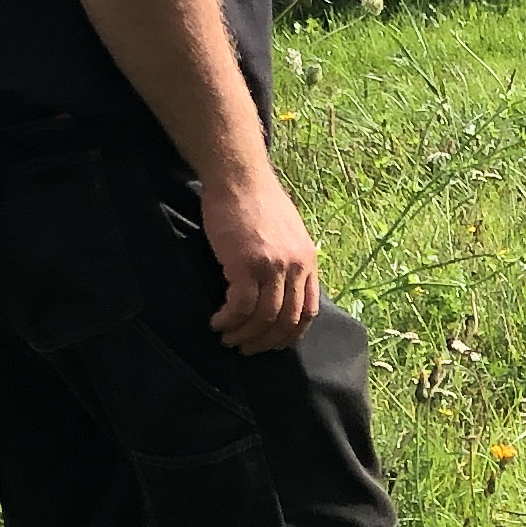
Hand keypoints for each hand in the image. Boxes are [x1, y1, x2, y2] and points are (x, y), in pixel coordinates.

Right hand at [205, 171, 320, 352]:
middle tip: (247, 349)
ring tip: (228, 339)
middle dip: (266, 341)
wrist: (239, 177)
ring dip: (244, 334)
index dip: (291, 333)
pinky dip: (228, 319)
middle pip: (287, 319)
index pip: (309, 310)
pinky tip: (217, 322)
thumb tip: (282, 286)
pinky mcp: (246, 265)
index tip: (275, 343)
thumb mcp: (287, 232)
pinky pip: (240, 305)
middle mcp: (296, 268)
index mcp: (308, 262)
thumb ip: (290, 259)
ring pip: (264, 317)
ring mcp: (272, 267)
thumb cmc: (256, 201)